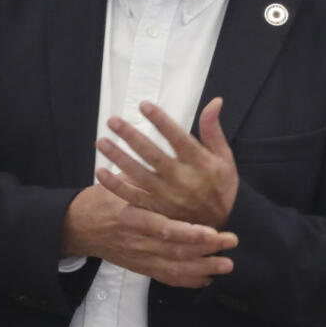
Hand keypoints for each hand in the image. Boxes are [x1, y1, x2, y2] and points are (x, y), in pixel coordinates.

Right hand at [61, 183, 237, 287]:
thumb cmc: (103, 199)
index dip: (189, 233)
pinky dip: (187, 281)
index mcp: (130, 218)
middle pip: (175, 253)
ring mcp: (138, 258)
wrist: (78, 227)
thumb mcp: (120, 181)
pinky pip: (166, 278)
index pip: (164, 229)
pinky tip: (206, 279)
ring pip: (175, 269)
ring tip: (226, 265)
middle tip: (230, 242)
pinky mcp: (140, 268)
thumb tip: (173, 153)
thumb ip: (145, 173)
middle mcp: (136, 242)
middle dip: (205, 251)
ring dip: (203, 268)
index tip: (212, 232)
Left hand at [94, 98, 239, 228]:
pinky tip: (101, 173)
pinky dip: (116, 186)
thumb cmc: (222, 186)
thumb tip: (215, 101)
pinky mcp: (157, 210)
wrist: (222, 225)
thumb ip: (213, 130)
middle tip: (113, 121)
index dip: (161, 121)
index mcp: (200, 163)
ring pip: (139, 175)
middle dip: (132, 137)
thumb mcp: (225, 157)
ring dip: (118, 158)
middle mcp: (182, 179)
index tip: (144, 105)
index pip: (178, 138)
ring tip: (101, 142)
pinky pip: (133, 197)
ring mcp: (168, 196)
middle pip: (153, 155)